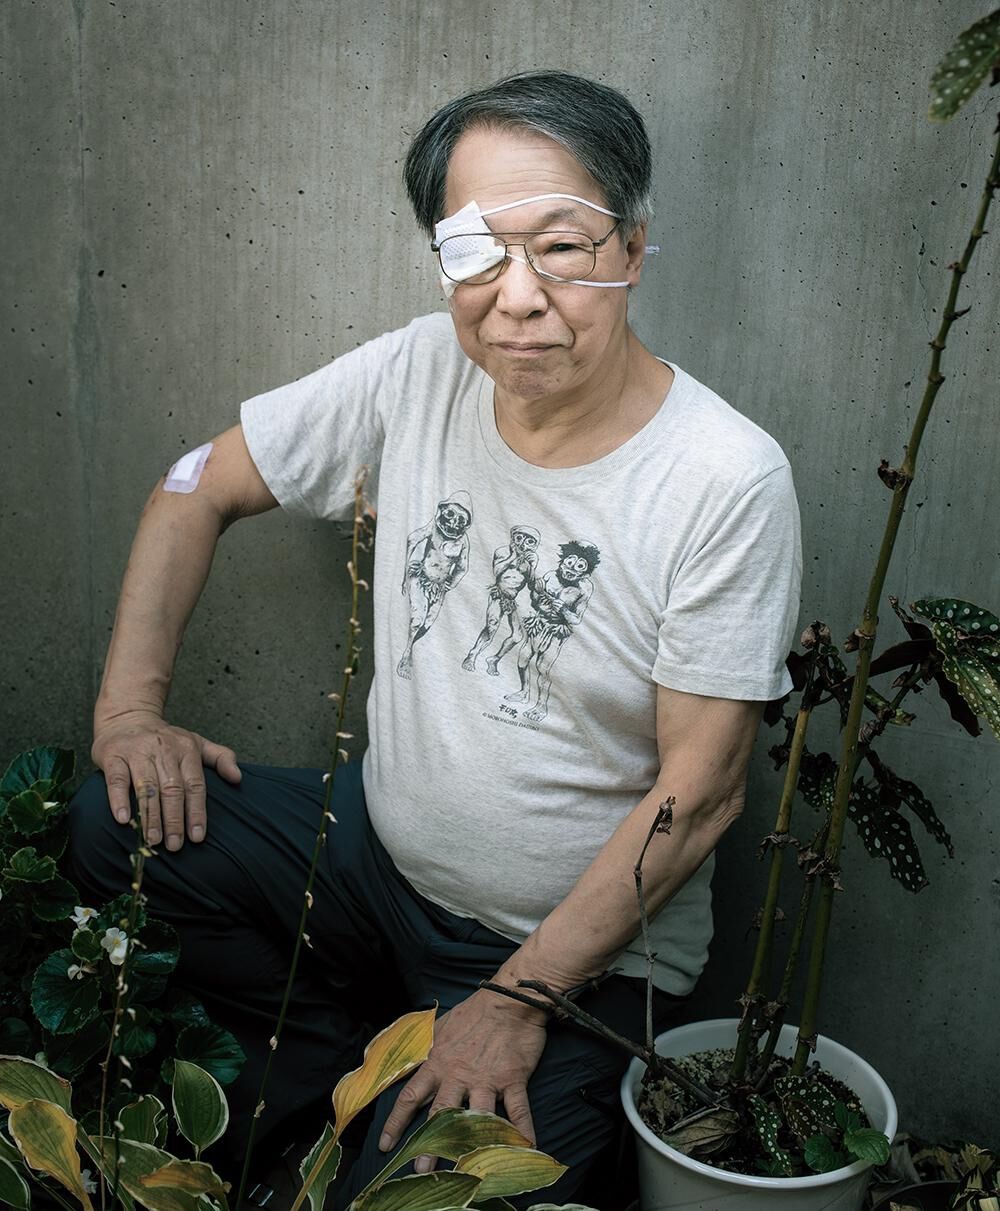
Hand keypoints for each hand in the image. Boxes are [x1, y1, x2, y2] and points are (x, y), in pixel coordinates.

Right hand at [91, 710, 240, 849]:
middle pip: (171, 789)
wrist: (127, 716)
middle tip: (175, 845)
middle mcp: (163, 750)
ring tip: (152, 841)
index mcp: (186, 749)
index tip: (197, 836)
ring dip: (150, 816)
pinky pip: (116, 779)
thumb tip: (238, 778)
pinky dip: (119, 799)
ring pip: (146, 787)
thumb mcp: (196, 742)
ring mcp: (137, 752)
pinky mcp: (113, 755)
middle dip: (174, 820)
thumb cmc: (165, 738)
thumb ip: (221, 757)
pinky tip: (122, 820)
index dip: (196, 812)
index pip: (195, 785)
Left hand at [379, 989, 547, 1171]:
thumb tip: (401, 1058)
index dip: (396, 1122)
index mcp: (437, 1062)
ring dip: (471, 1145)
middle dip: (429, 1145)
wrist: (508, 998)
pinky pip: (518, 1111)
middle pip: (439, 1115)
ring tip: (465, 1171)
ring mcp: (486, 1079)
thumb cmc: (473, 1012)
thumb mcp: (439, 1026)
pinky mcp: (512, 1079)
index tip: (386, 1145)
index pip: (410, 1095)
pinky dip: (523, 1132)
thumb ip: (422, 1047)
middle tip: (421, 1170)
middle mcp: (458, 1075)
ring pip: (475, 1118)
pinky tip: (528, 1150)